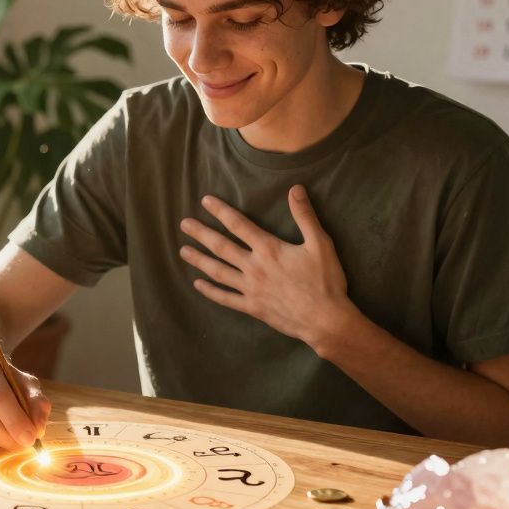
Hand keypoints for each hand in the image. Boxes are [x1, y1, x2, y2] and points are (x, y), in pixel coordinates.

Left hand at [178, 185, 352, 351]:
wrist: (325, 319)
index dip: (220, 211)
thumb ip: (305, 216)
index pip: (238, 224)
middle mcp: (254, 267)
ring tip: (183, 252)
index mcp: (268, 249)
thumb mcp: (320, 244)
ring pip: (218, 272)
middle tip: (183, 224)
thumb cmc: (325, 281)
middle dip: (201, 234)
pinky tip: (198, 285)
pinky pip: (226, 299)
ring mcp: (250, 289)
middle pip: (221, 247)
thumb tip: (295, 189)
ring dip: (199, 260)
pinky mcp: (252, 307)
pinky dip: (210, 291)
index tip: (205, 201)